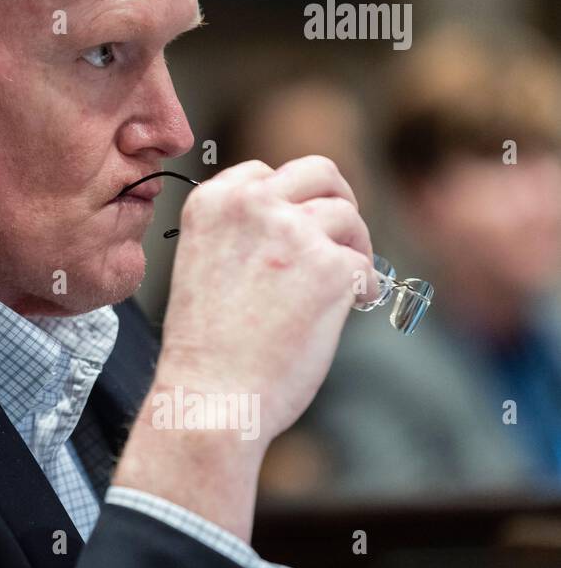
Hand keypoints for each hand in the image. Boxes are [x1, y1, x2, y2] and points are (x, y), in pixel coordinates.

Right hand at [113, 156, 371, 538]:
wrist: (211, 396)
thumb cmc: (206, 347)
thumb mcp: (204, 264)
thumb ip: (240, 232)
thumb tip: (298, 221)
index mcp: (210, 202)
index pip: (261, 171)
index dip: (287, 199)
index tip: (296, 226)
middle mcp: (250, 204)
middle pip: (316, 172)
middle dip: (337, 200)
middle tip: (343, 235)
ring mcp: (292, 232)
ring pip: (346, 216)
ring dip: (354, 248)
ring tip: (347, 284)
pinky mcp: (329, 266)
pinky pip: (364, 264)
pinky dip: (363, 288)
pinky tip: (349, 309)